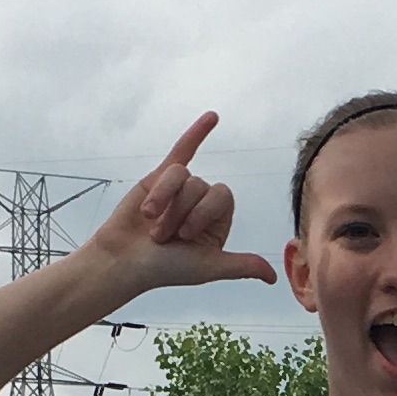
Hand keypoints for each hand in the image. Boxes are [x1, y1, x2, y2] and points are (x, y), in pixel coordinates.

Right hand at [82, 115, 276, 292]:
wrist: (123, 260)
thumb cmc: (164, 268)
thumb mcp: (207, 267)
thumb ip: (240, 266)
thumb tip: (273, 278)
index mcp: (216, 223)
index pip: (223, 198)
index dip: (204, 213)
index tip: (185, 236)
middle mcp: (201, 204)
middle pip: (202, 186)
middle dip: (181, 210)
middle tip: (162, 235)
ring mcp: (181, 189)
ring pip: (182, 176)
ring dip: (164, 199)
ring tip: (150, 221)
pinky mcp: (159, 177)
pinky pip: (182, 149)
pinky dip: (197, 133)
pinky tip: (213, 117)